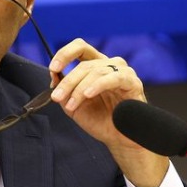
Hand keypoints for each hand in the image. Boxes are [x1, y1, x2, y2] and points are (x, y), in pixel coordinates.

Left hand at [48, 38, 167, 186]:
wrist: (117, 139)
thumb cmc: (98, 120)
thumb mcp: (72, 104)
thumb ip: (62, 88)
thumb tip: (54, 74)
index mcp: (94, 65)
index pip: (80, 48)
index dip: (65, 54)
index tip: (53, 68)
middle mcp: (109, 65)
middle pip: (84, 64)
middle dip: (67, 82)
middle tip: (57, 97)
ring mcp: (122, 72)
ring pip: (96, 71)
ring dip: (79, 89)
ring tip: (72, 105)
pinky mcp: (132, 83)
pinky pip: (114, 78)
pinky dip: (98, 85)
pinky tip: (88, 95)